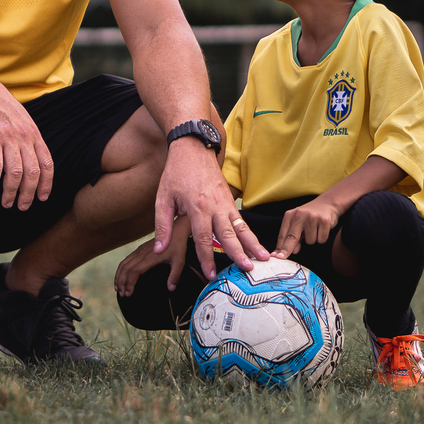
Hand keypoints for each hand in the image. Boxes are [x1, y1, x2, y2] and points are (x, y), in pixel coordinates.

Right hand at [0, 73, 53, 210]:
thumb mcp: (21, 119)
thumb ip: (28, 138)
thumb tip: (33, 159)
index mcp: (34, 133)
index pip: (47, 163)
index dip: (47, 184)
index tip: (42, 198)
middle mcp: (24, 136)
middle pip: (32, 173)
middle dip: (28, 194)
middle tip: (22, 207)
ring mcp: (8, 137)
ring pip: (15, 173)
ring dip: (10, 192)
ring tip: (5, 203)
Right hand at [114, 225, 189, 296]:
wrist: (176, 230)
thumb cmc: (178, 246)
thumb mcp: (179, 262)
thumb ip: (175, 275)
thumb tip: (170, 289)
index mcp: (150, 258)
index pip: (134, 271)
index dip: (129, 283)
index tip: (129, 293)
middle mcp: (141, 254)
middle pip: (125, 269)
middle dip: (121, 282)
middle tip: (122, 294)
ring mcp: (139, 251)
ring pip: (123, 264)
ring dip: (119, 276)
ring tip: (118, 288)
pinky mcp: (139, 249)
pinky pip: (126, 260)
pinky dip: (121, 270)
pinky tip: (121, 276)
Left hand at [153, 139, 268, 279]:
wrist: (193, 149)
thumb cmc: (176, 174)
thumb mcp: (163, 199)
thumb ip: (162, 226)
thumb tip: (159, 250)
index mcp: (197, 208)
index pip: (204, 239)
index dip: (207, 258)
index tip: (211, 275)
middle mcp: (215, 207)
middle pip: (228, 235)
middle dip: (238, 254)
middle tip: (247, 270)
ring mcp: (226, 203)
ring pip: (241, 227)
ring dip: (252, 244)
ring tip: (264, 258)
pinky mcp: (230, 200)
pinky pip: (241, 220)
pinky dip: (250, 233)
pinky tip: (257, 245)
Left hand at [272, 196, 342, 257]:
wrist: (328, 203)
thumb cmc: (310, 216)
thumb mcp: (299, 224)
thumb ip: (295, 237)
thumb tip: (294, 251)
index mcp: (290, 215)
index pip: (283, 234)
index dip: (279, 247)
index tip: (275, 257)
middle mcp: (300, 215)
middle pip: (292, 237)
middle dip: (287, 249)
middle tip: (282, 258)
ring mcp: (312, 217)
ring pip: (310, 241)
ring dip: (313, 239)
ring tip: (315, 229)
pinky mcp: (324, 220)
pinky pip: (321, 239)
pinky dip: (322, 238)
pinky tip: (323, 228)